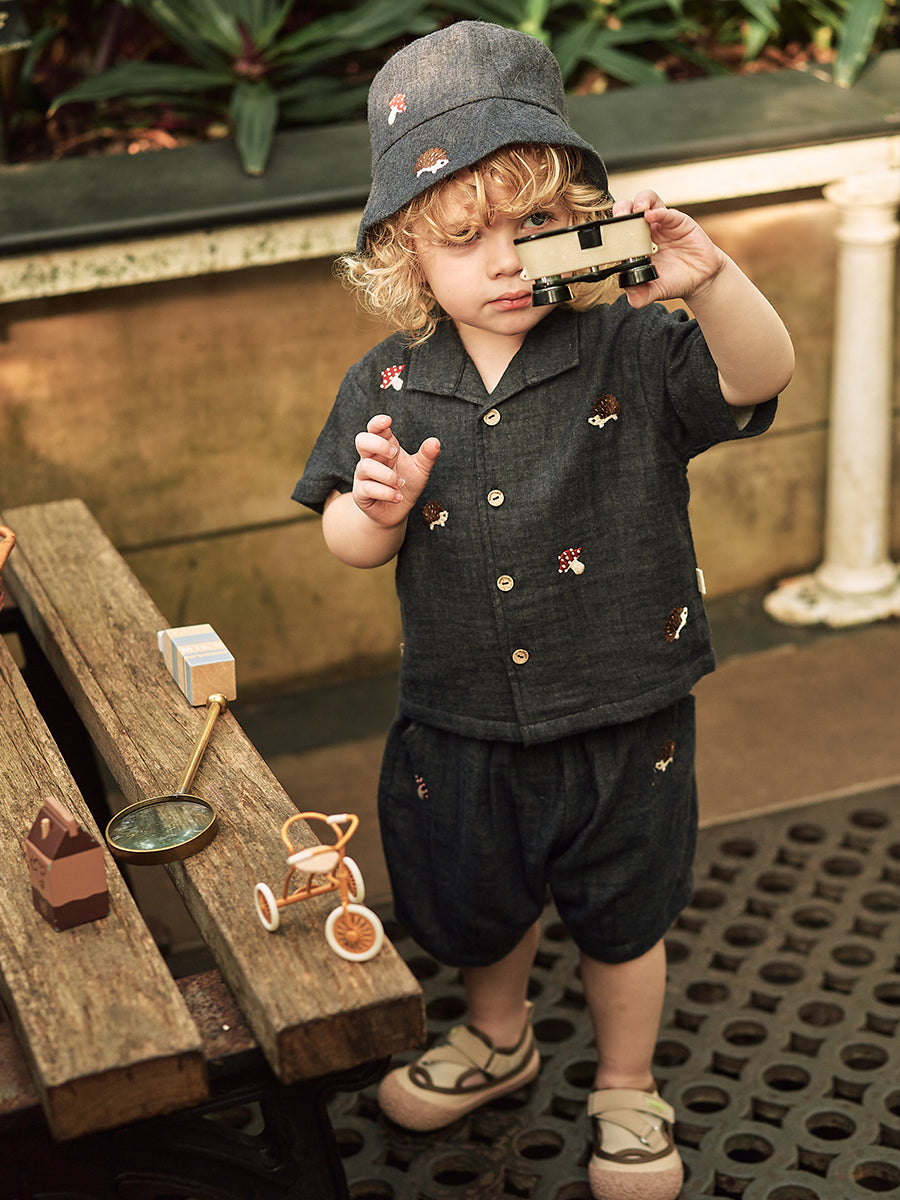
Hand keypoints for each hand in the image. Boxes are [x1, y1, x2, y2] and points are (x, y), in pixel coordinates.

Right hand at [352, 413, 440, 527]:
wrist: (398, 511)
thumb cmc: (407, 485)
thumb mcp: (421, 470)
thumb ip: (427, 456)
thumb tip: (435, 442)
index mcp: (385, 447)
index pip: (375, 430)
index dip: (377, 423)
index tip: (388, 421)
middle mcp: (371, 459)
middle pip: (361, 440)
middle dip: (377, 444)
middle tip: (395, 453)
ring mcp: (363, 476)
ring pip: (364, 466)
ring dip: (386, 475)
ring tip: (401, 484)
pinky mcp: (361, 494)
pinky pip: (366, 488)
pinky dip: (385, 492)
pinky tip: (398, 497)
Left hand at [612, 190, 726, 307]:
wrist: (701, 279)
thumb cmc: (675, 281)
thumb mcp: (655, 292)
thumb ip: (640, 295)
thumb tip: (628, 293)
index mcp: (635, 246)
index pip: (618, 231)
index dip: (611, 230)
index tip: (607, 237)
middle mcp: (646, 231)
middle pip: (628, 210)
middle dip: (620, 210)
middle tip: (619, 218)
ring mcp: (661, 224)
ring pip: (646, 201)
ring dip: (638, 202)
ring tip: (636, 210)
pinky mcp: (678, 221)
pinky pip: (666, 212)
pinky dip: (658, 211)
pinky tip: (652, 215)